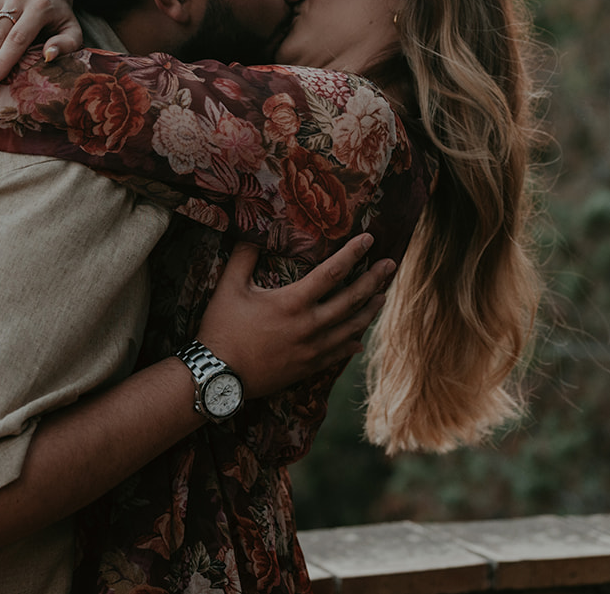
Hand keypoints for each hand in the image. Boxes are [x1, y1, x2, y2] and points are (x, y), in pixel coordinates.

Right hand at [197, 234, 394, 397]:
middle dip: (374, 280)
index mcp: (293, 302)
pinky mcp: (307, 367)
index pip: (332, 272)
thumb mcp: (229, 287)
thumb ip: (244, 256)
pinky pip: (338, 354)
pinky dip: (351, 344)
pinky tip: (359, 341)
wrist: (219, 377)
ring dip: (369, 311)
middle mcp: (309, 325)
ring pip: (351, 328)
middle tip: (391, 265)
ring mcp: (312, 349)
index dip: (353, 254)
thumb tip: (252, 232)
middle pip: (351, 300)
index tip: (369, 240)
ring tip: (383, 298)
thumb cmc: (221, 329)